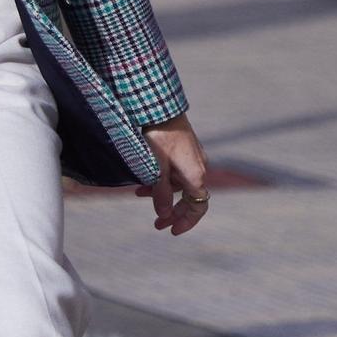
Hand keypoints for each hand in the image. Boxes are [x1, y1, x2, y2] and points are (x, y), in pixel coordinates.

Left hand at [138, 113, 210, 235]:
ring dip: (161, 193)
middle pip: (188, 198)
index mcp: (195, 174)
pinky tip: (144, 179)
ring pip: (178, 183)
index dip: (187, 221)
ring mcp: (192, 157)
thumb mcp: (156, 167)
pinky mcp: (183, 148)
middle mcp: (198, 167)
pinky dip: (161, 179)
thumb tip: (164, 214)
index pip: (198, 207)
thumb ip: (161, 192)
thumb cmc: (158, 135)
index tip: (171, 230)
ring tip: (138, 193)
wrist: (159, 105)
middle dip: (171, 212)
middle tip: (156, 224)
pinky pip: (175, 171)